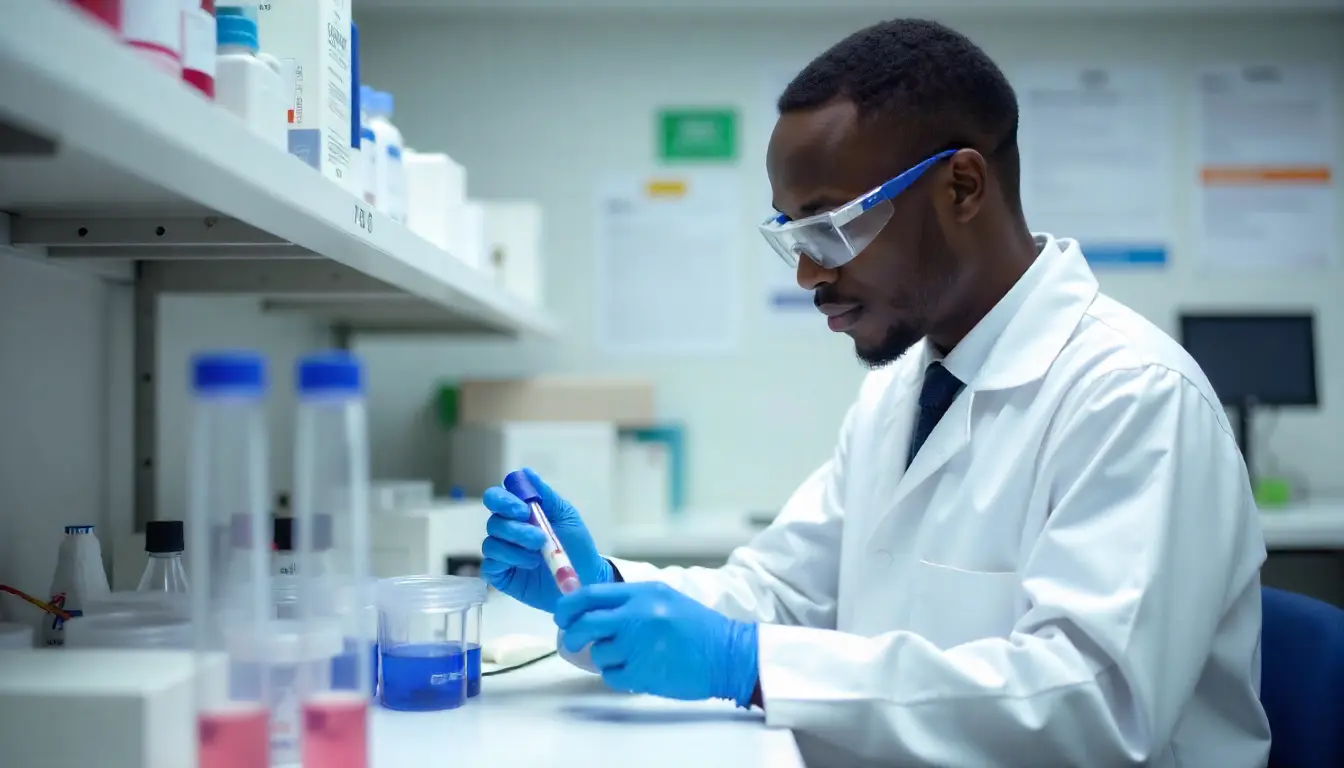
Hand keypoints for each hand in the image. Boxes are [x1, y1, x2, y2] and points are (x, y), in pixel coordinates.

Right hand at [480, 468, 612, 612]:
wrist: (586, 579)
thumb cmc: (577, 545)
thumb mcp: (566, 516)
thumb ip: (546, 495)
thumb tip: (525, 472)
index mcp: (520, 514)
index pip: (496, 498)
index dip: (504, 501)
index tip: (524, 509)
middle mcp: (507, 531)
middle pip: (493, 521)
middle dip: (516, 529)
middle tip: (539, 538)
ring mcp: (502, 553)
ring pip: (491, 543)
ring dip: (515, 547)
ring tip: (539, 555)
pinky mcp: (501, 575)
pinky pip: (490, 565)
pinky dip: (508, 562)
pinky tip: (528, 566)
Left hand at [554, 582, 758, 706]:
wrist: (728, 654)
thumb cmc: (696, 627)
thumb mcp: (664, 599)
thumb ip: (629, 601)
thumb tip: (589, 608)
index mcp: (643, 593)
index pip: (590, 595)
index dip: (568, 606)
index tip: (561, 616)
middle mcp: (638, 616)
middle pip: (584, 624)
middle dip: (572, 635)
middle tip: (573, 641)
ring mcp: (640, 645)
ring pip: (599, 653)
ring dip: (606, 658)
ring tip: (631, 656)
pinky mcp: (643, 673)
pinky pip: (612, 676)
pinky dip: (619, 676)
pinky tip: (639, 670)